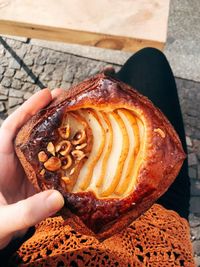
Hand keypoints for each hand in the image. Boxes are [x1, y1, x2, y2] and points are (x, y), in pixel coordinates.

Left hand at [0, 89, 64, 248]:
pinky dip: (66, 158)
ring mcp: (29, 171)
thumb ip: (26, 212)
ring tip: (80, 120)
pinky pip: (54, 166)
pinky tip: (81, 153)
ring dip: (61, 133)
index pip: (12, 127)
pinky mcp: (40, 183)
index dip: (29, 108)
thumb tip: (58, 198)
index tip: (47, 93)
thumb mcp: (2, 220)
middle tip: (69, 100)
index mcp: (0, 160)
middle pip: (33, 131)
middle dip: (50, 114)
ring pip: (46, 147)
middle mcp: (16, 161)